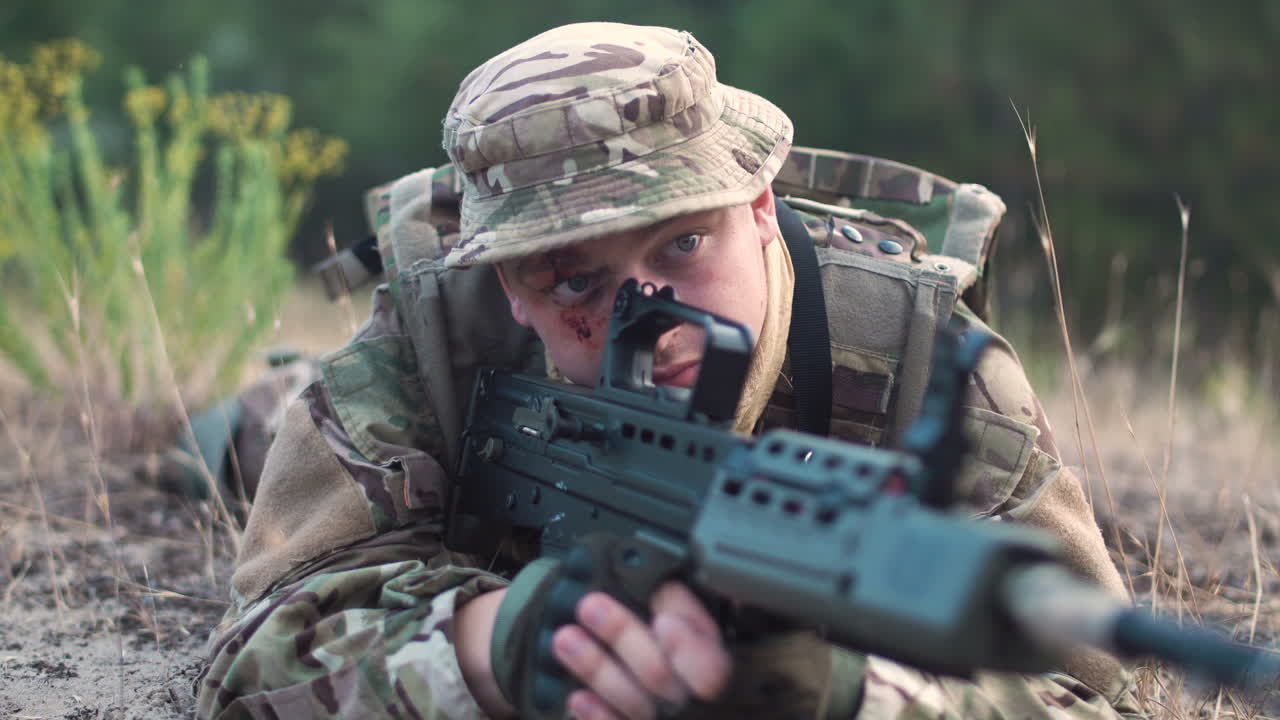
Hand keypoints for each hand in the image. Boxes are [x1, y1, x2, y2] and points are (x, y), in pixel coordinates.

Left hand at [551, 581, 730, 719]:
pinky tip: (577, 697)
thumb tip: (662, 584)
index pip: (710, 666)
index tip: (664, 621)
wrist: (673, 703)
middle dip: (622, 635)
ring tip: (566, 638)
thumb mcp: (696, 627)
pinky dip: (596, 715)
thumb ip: (683, 609)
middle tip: (590, 605)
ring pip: (632, 702)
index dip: (687, 647)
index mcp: (711, 668)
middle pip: (658, 674)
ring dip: (595, 668)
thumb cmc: (684, 656)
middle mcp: (692, 703)